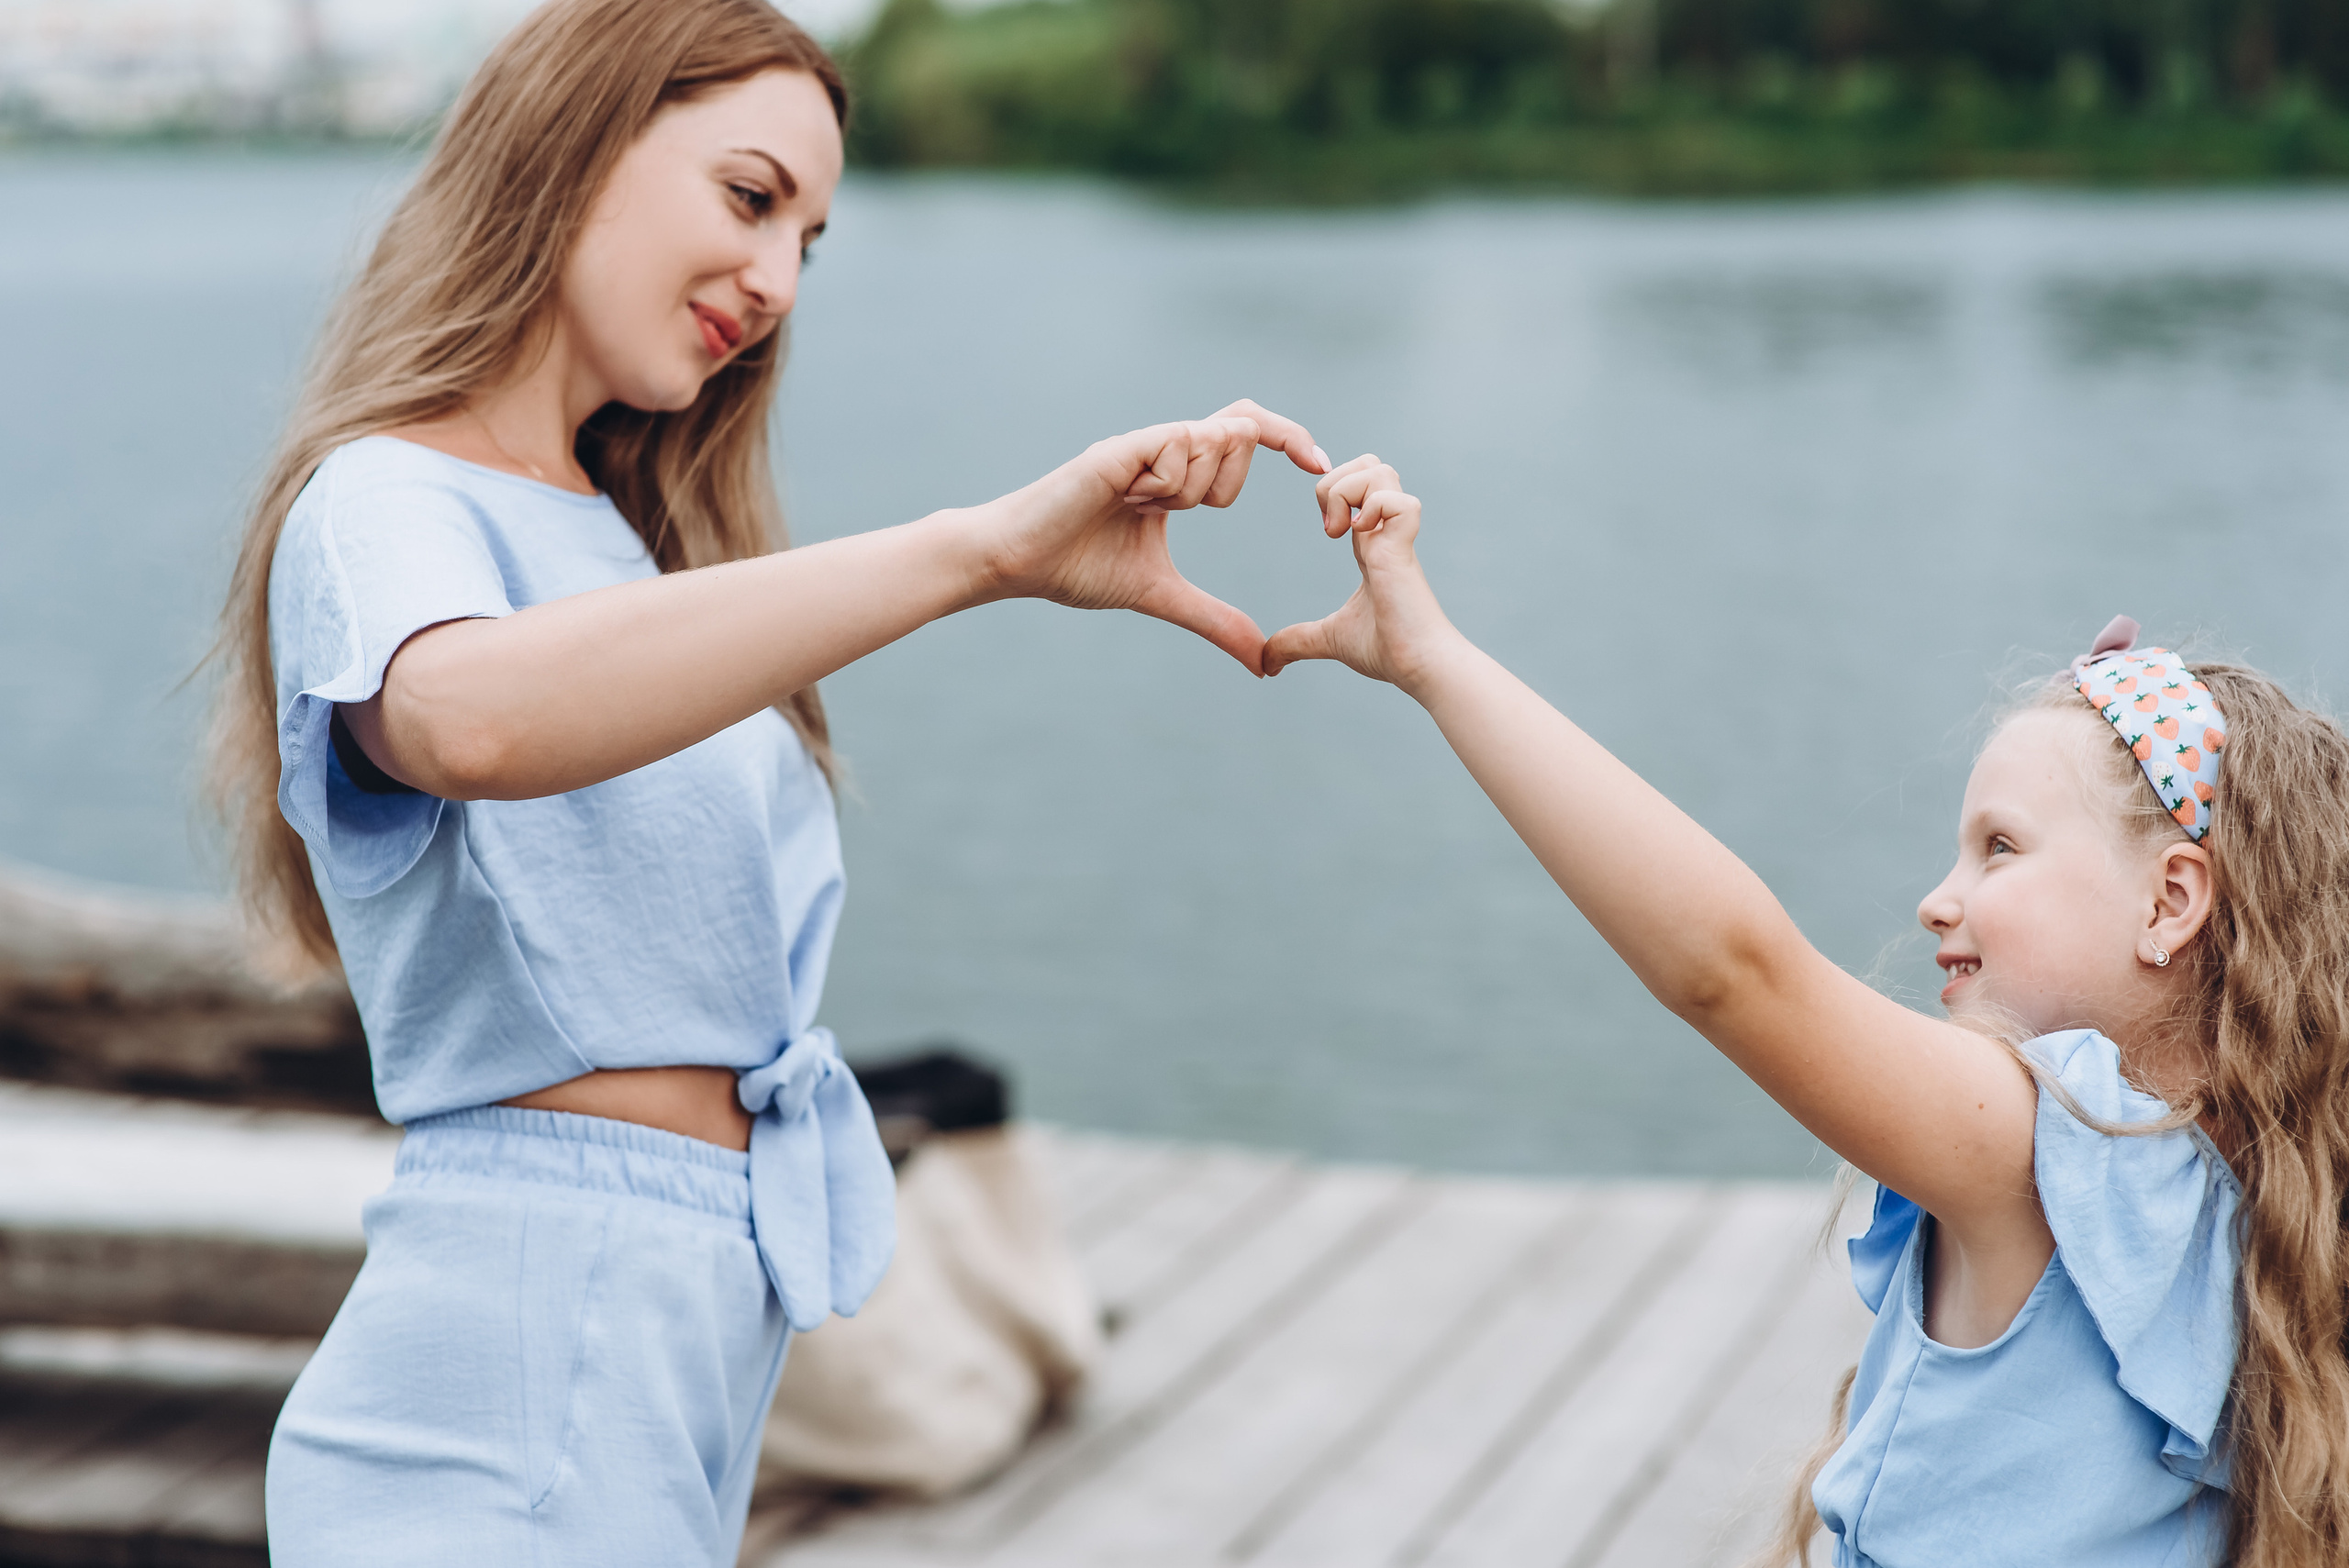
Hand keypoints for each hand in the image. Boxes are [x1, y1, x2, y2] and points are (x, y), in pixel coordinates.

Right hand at [975, 399, 1327, 674]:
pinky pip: (1174, 443)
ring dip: (1189, 487)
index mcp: (1178, 473)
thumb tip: (1261, 661)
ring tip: (1138, 509)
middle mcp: (1164, 448)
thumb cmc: (1076, 568)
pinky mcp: (1120, 447)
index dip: (1290, 438)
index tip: (1321, 468)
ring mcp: (1142, 444)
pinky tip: (1129, 499)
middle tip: (1184, 513)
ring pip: (1211, 438)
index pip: (1245, 431)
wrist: (1015, 562)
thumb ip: (1213, 619)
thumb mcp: (1161, 596)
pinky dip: (1166, 479)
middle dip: (1228, 480)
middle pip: (1239, 430)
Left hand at [1262, 455, 1461, 692]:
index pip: (1358, 486)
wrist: (1419, 668)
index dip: (1334, 489)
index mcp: (1371, 544)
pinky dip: (1374, 510)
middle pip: (1371, 464)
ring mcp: (1397, 537)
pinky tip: (1361, 539)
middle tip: (1329, 525)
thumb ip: (1297, 642)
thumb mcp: (1330, 639)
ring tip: (1340, 532)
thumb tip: (1266, 663)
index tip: (1326, 527)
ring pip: (1381, 471)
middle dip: (1337, 479)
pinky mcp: (1405, 550)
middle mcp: (1385, 532)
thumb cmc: (1388, 651)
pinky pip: (1399, 501)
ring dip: (1349, 491)